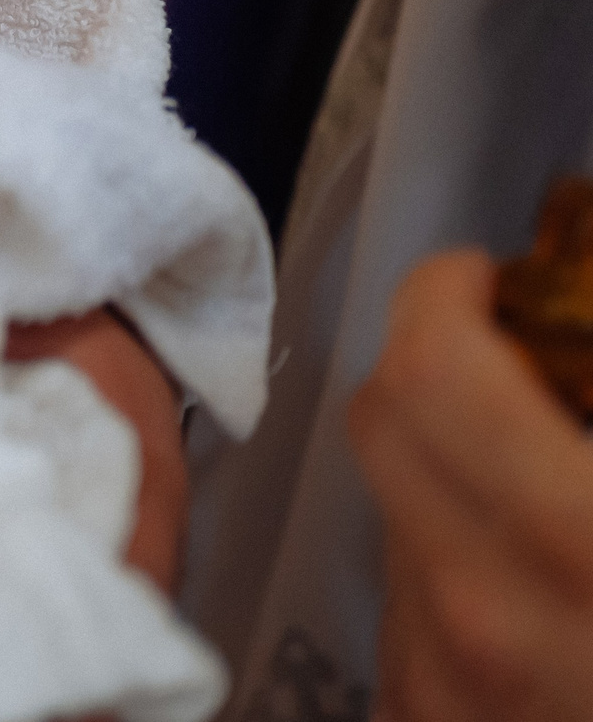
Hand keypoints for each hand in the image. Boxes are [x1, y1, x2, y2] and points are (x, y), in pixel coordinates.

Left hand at [348, 251, 592, 721]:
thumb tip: (579, 339)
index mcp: (578, 550)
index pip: (431, 369)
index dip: (454, 298)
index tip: (491, 281)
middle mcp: (484, 622)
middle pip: (387, 423)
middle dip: (445, 371)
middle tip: (523, 364)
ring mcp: (444, 691)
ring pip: (396, 520)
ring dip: (455, 482)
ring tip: (554, 497)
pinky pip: (410, 618)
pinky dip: (463, 579)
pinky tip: (549, 598)